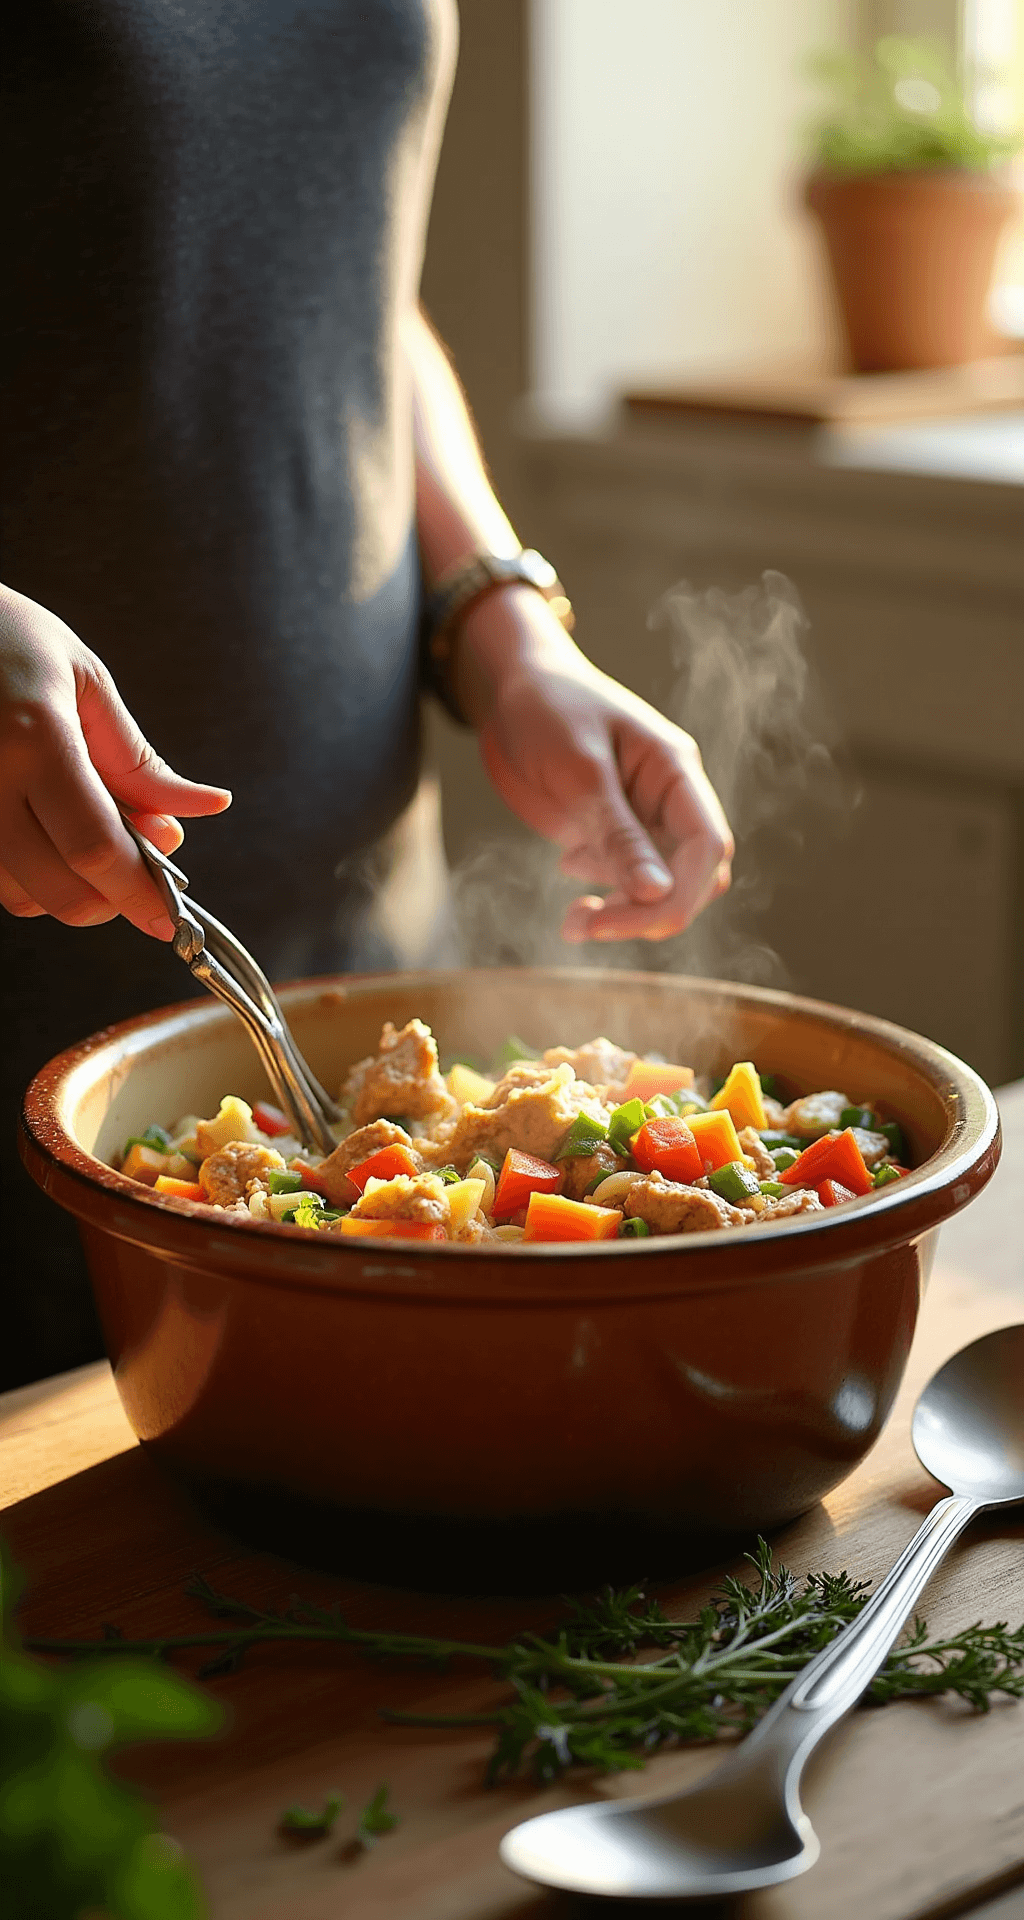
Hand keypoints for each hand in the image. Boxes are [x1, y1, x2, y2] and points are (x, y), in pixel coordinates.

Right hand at [0, 584, 230, 938]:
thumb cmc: (6, 637)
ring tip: (93, 833)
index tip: (171, 917)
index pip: (97, 848)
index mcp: (34, 741)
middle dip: (114, 899)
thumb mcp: (86, 682)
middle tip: (142, 863)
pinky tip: (50, 833)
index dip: (140, 894)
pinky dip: (33, 877)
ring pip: (23, 896)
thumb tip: (203, 809)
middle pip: (62, 890)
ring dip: (72, 889)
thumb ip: (140, 760)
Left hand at [454, 589, 732, 942]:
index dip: (680, 893)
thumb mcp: (579, 768)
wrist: (508, 690)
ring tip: (573, 920)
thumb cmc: (547, 708)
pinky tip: (568, 870)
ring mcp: (641, 820)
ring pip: (661, 887)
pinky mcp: (610, 835)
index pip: (708, 845)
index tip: (626, 919)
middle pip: (693, 877)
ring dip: (626, 914)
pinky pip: (626, 881)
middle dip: (649, 912)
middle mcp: (668, 801)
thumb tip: (657, 893)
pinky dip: (605, 897)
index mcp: (676, 771)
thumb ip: (617, 831)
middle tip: (589, 924)